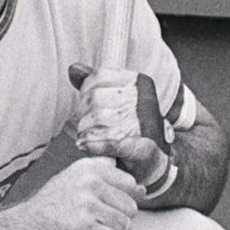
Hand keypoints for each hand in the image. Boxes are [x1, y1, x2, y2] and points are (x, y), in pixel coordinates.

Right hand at [18, 157, 139, 229]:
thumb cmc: (48, 211)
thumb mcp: (70, 181)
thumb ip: (95, 176)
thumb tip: (138, 187)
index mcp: (88, 169)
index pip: (129, 184)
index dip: (129, 201)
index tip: (119, 212)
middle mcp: (88, 183)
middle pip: (129, 207)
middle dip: (125, 222)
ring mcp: (86, 206)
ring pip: (124, 226)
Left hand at [68, 63, 171, 190]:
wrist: (157, 161)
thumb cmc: (132, 128)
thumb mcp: (118, 100)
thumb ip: (95, 83)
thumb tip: (73, 69)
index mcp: (140, 83)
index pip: (100, 76)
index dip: (86, 90)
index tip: (88, 105)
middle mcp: (144, 100)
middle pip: (95, 98)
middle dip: (84, 113)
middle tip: (88, 125)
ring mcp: (143, 124)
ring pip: (96, 119)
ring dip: (86, 131)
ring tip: (89, 137)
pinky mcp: (138, 147)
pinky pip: (106, 141)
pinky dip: (91, 144)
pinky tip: (85, 145)